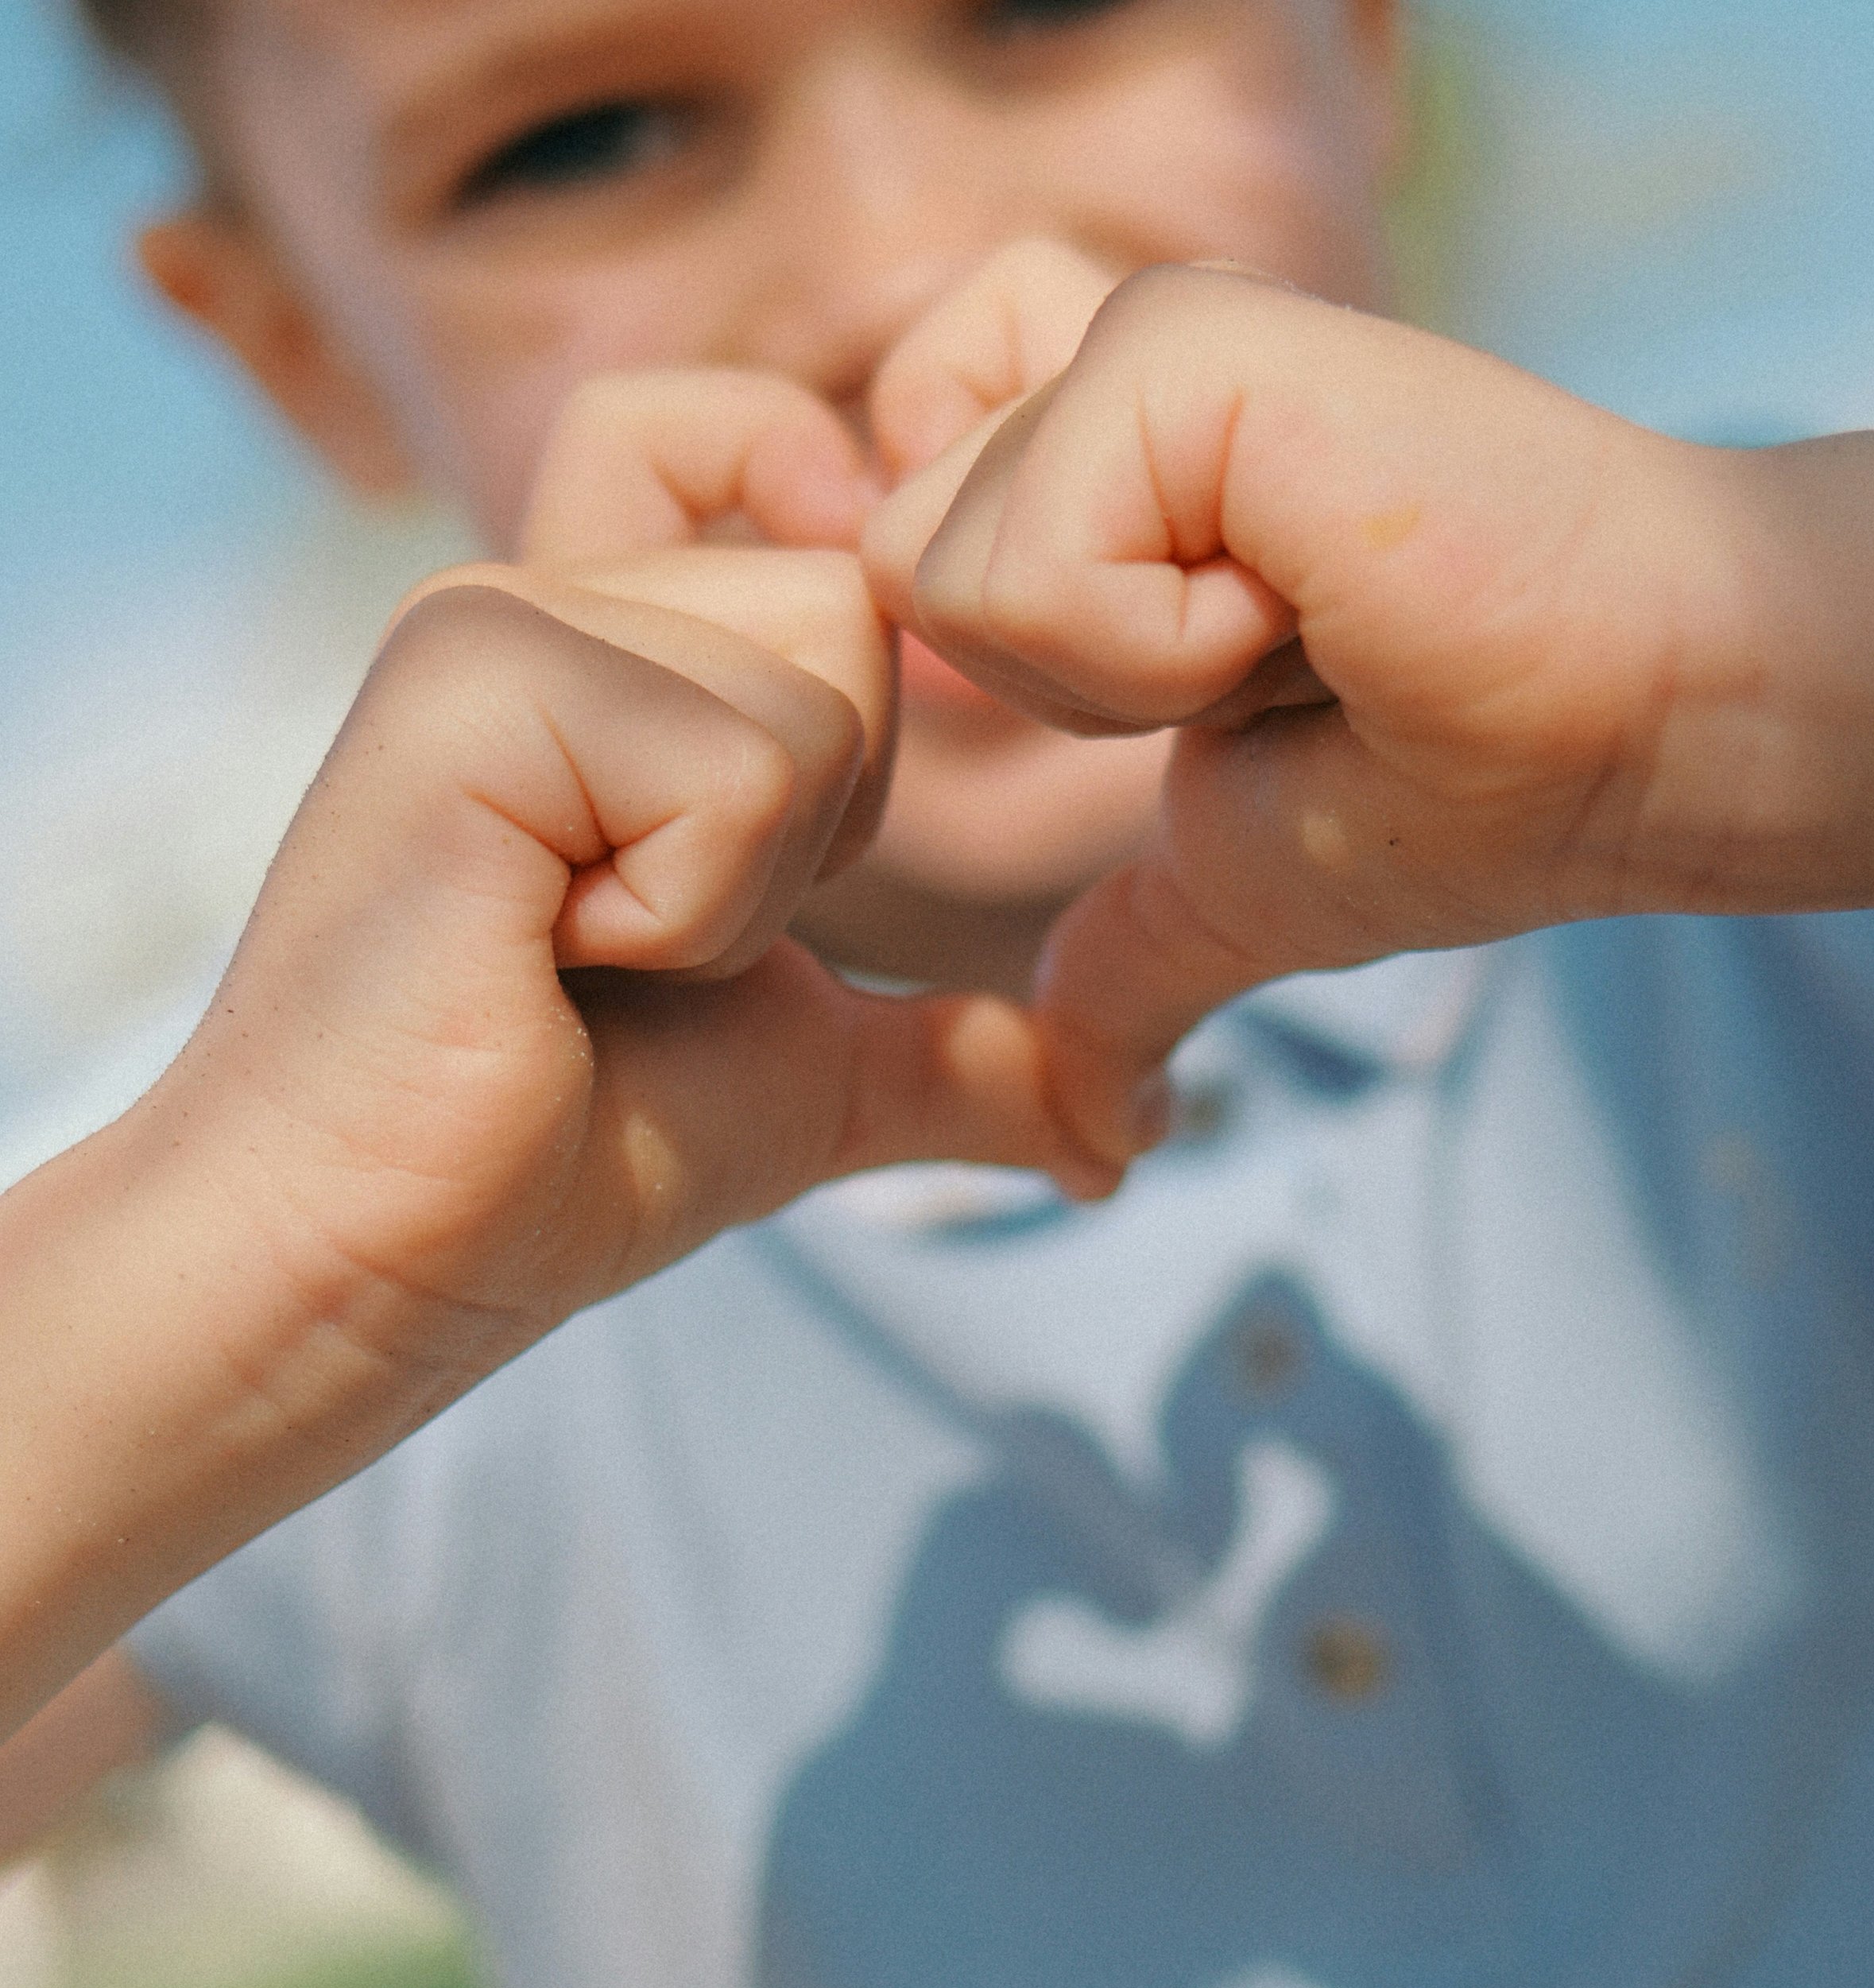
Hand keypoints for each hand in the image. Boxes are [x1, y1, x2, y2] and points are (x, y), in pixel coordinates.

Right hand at [0, 564, 1108, 1733]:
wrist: (376, 1262)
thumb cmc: (552, 1159)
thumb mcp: (810, 1076)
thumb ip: (960, 1049)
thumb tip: (1128, 1129)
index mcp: (609, 643)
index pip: (807, 470)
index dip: (867, 620)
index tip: (786, 817)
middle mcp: (543, 591)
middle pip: (867, 611)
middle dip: (816, 833)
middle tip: (643, 941)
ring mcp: (494, 619)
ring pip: (825, 682)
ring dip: (748, 887)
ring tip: (588, 953)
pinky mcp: (468, 683)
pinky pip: (741, 762)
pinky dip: (690, 910)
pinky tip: (547, 957)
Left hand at [859, 264, 1760, 1158]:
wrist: (1646, 729)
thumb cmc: (1482, 785)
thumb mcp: (1239, 890)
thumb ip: (1122, 970)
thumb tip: (1087, 1144)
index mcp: (1109, 452)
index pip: (890, 554)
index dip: (1011, 674)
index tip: (1218, 684)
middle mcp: (1108, 362)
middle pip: (892, 570)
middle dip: (1062, 687)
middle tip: (1261, 662)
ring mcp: (1143, 335)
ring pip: (933, 564)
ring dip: (1117, 671)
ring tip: (1293, 626)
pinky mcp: (1182, 337)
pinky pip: (1022, 565)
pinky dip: (1154, 652)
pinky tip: (1305, 605)